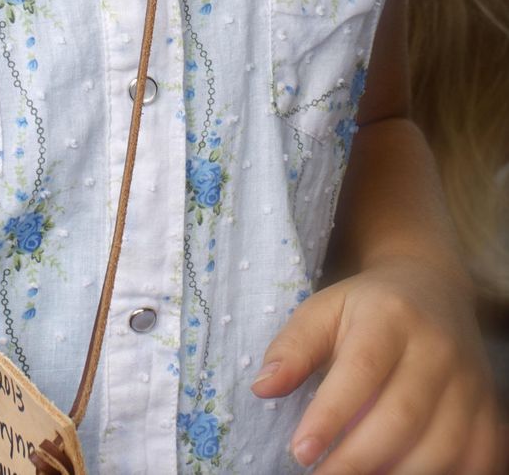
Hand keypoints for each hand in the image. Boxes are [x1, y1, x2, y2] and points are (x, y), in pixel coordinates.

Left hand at [250, 260, 503, 472]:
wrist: (434, 290)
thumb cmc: (367, 308)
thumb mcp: (324, 309)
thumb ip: (294, 348)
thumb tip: (262, 388)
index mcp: (390, 316)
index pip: (361, 369)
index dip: (331, 414)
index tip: (300, 451)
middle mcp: (437, 348)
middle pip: (402, 415)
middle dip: (359, 458)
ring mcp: (469, 382)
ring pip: (441, 446)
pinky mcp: (490, 412)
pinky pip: (477, 460)